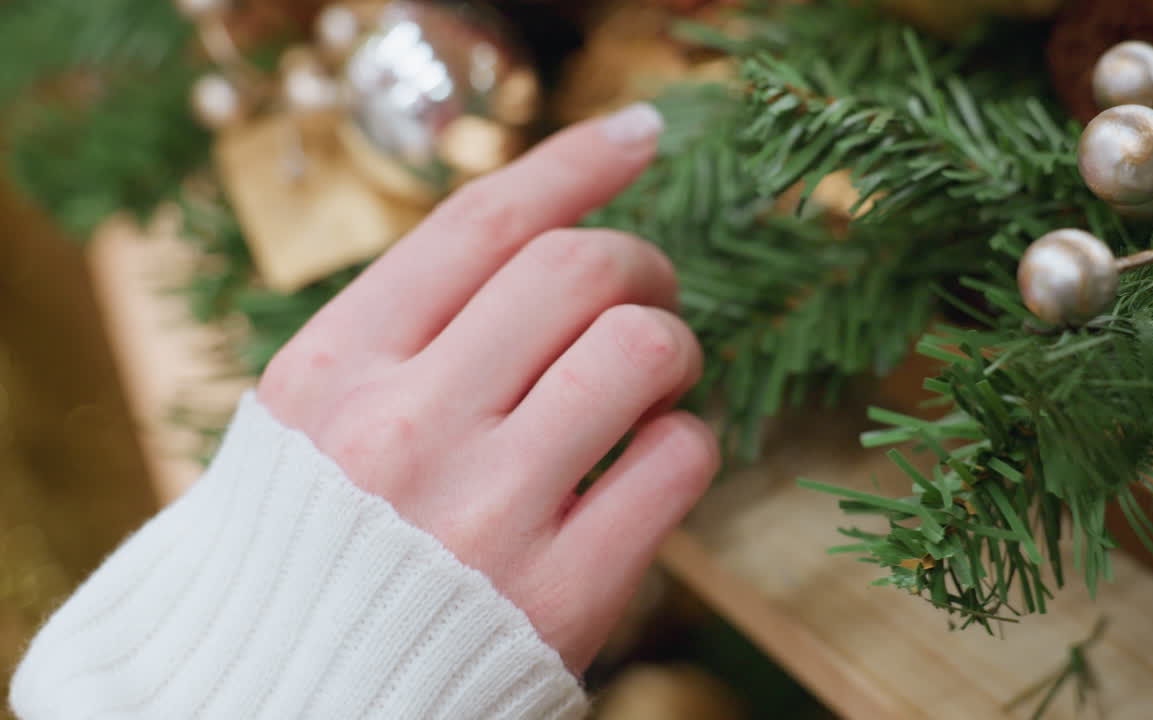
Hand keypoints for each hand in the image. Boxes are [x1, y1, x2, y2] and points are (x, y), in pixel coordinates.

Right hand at [257, 104, 717, 674]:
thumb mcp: (313, 424)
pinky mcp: (560, 598)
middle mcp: (402, 430)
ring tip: (659, 375)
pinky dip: (688, 440)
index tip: (637, 139)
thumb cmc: (310, 555)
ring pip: (639, 348)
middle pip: (577, 269)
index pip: (479, 221)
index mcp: (332, 372)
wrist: (285, 706)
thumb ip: (403, 335)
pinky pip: (677, 462)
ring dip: (674, 344)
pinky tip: (657, 457)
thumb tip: (540, 248)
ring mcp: (483, 515)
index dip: (573, 162)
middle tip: (650, 290)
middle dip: (642, 262)